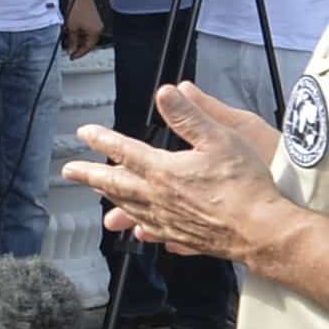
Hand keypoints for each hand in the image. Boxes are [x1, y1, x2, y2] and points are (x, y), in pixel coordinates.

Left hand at [64, 84, 289, 261]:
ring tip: (98, 192)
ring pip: (129, 207)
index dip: (102, 139)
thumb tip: (166, 92)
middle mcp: (158, 198)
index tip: (84, 133)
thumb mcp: (220, 137)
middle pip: (114, 184)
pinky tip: (138, 230)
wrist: (259, 230)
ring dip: (109, 197)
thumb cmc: (244, 184)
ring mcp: (167, 220)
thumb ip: (190, 115)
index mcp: (163, 170)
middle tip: (69, 171)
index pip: (124, 151)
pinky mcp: (182, 236)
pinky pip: (151, 230)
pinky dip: (138, 225)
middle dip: (89, 175)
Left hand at [65, 0, 103, 57]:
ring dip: (78, 39)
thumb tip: (71, 48)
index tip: (72, 56)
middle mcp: (98, 28)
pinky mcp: (93, 18)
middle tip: (70, 49)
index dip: (79, 53)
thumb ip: (72, 40)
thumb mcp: (72, 28)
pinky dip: (80, 32)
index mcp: (95, 32)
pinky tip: (72, 32)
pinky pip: (87, 29)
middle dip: (78, 46)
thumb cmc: (77, 8)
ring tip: (69, 39)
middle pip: (88, 42)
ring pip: (87, 36)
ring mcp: (96, 23)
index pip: (88, 48)